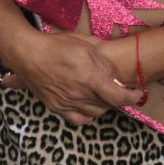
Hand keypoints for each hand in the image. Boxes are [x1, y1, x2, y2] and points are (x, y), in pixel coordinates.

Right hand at [0, 26, 142, 126]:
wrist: (28, 54)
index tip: (136, 93)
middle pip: (108, 105)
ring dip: (102, 106)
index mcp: (91, 78)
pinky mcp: (56, 107)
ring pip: (95, 113)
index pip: (119, 97)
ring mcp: (67, 103)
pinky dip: (86, 115)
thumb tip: (115, 73)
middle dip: (115, 98)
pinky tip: (86, 106)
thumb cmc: (56, 46)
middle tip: (114, 88)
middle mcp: (80, 94)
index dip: (132, 97)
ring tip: (100, 95)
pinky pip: (78, 119)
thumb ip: (104, 60)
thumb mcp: (86, 45)